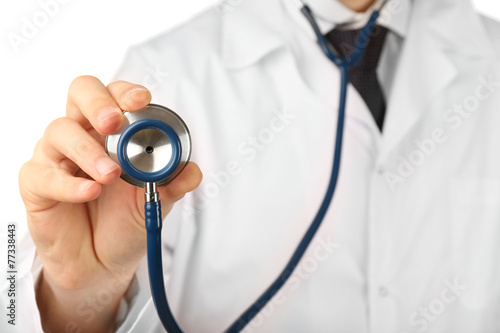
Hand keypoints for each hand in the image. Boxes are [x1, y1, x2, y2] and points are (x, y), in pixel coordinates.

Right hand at [19, 76, 201, 331]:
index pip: (114, 95)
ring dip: (88, 151)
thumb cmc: (126, 221)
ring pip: (60, 131)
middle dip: (97, 102)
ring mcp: (57, 156)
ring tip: (110, 174)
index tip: (141, 100)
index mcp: (113, 132)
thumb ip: (173, 185)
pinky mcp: (37, 183)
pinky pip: (44, 175)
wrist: (102, 262)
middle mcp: (84, 135)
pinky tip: (89, 193)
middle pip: (80, 93)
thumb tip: (193, 172)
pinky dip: (69, 184)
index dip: (125, 92)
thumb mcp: (156, 202)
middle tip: (114, 122)